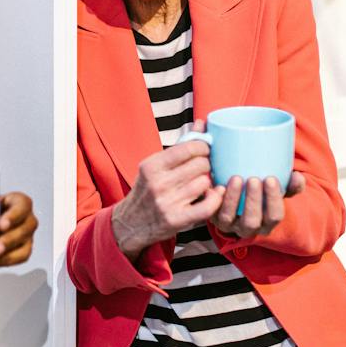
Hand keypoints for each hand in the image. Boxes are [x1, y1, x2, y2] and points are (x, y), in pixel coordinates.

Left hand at [0, 192, 36, 267]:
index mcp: (19, 202)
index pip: (23, 206)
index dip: (13, 216)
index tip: (0, 225)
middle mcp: (27, 218)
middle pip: (26, 228)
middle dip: (9, 239)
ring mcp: (28, 235)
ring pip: (25, 245)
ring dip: (8, 253)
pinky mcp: (25, 249)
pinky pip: (21, 258)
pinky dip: (6, 261)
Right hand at [112, 133, 223, 258]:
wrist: (130, 223)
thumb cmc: (147, 190)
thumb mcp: (155, 166)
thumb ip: (180, 146)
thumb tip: (201, 123)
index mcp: (151, 165)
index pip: (188, 148)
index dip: (203, 147)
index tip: (205, 151)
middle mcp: (158, 183)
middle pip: (200, 164)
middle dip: (206, 165)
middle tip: (203, 169)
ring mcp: (167, 202)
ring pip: (204, 183)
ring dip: (208, 183)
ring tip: (202, 184)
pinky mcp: (176, 220)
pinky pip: (207, 206)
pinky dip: (215, 199)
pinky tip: (212, 195)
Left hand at [210, 172, 305, 237]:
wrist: (238, 197)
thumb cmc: (264, 193)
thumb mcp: (278, 190)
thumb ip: (291, 185)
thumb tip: (298, 177)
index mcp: (267, 223)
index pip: (274, 216)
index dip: (273, 200)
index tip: (271, 178)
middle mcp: (248, 228)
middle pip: (252, 221)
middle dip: (253, 200)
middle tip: (253, 179)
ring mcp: (228, 224)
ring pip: (229, 217)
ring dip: (233, 198)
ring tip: (236, 178)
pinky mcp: (212, 217)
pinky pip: (212, 212)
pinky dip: (215, 199)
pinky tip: (218, 185)